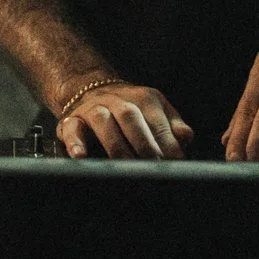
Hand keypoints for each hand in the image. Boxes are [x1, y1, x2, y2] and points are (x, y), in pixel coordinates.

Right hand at [56, 82, 194, 159]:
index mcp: (144, 98)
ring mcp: (94, 108)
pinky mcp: (72, 120)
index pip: (157, 120)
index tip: (174, 161)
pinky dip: (75, 142)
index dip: (167, 142)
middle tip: (153, 166)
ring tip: (125, 166)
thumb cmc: (133, 112)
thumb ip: (173, 126)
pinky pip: (72, 128)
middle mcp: (118, 100)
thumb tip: (185, 137)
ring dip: (115, 144)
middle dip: (143, 143)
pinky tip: (81, 156)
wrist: (94, 92)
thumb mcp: (157, 112)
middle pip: (130, 116)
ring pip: (102, 120)